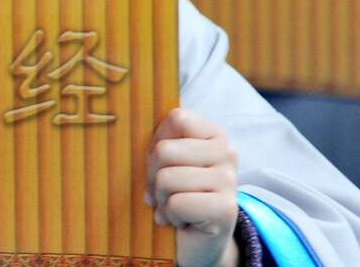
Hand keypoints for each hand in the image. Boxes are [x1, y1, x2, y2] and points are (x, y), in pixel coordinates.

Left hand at [145, 107, 239, 266]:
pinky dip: (171, 216)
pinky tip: (183, 221)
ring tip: (174, 208)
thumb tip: (131, 128)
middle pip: (165, 150)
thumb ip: (161, 142)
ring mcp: (228, 180)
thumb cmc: (178, 196)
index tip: (161, 164)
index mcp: (213, 134)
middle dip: (153, 177)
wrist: (198, 242)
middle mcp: (226, 152)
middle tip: (163, 193)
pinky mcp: (225, 208)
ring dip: (162, 200)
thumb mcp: (169, 163)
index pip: (176, 118)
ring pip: (167, 178)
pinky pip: (176, 203)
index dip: (157, 142)